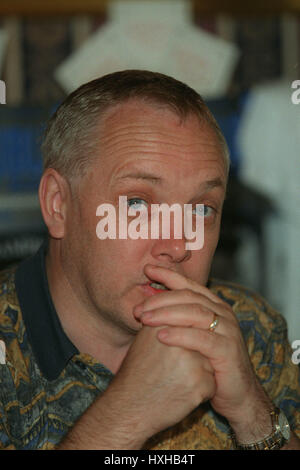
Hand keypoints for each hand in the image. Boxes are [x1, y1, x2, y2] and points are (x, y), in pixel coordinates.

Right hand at [107, 322, 215, 441]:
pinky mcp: (200, 383)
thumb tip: (188, 308)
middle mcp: (180, 339)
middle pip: (202, 342)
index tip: (171, 355)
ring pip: (210, 363)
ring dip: (199, 372)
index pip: (191, 324)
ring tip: (174, 381)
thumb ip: (167, 321)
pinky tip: (180, 394)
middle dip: (194, 355)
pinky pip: (211, 383)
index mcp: (165, 324)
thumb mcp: (146, 338)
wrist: (129, 407)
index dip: (184, 341)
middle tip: (172, 369)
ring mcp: (191, 362)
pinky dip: (200, 390)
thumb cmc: (139, 372)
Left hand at [134, 264, 273, 439]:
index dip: (168, 275)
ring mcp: (228, 330)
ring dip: (166, 313)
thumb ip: (176, 320)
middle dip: (161, 299)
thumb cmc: (209, 363)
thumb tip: (145, 307)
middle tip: (138, 308)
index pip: (189, 284)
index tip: (147, 269)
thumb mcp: (192, 337)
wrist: (237, 394)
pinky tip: (161, 336)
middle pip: (189, 297)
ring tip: (144, 319)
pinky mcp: (228, 350)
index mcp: (214, 306)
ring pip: (195, 313)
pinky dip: (179, 335)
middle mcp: (223, 313)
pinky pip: (201, 338)